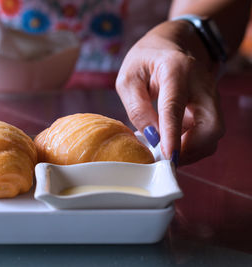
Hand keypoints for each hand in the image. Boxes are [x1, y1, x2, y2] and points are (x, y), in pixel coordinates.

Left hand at [116, 20, 224, 165]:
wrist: (169, 46)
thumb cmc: (145, 61)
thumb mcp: (128, 79)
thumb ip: (137, 108)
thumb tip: (152, 138)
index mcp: (175, 69)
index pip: (175, 106)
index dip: (172, 133)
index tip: (167, 155)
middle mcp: (202, 83)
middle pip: (210, 126)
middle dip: (189, 149)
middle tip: (163, 159)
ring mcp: (211, 95)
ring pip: (213, 134)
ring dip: (191, 150)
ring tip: (165, 152)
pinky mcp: (211, 107)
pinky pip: (208, 134)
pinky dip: (192, 145)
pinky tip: (172, 144)